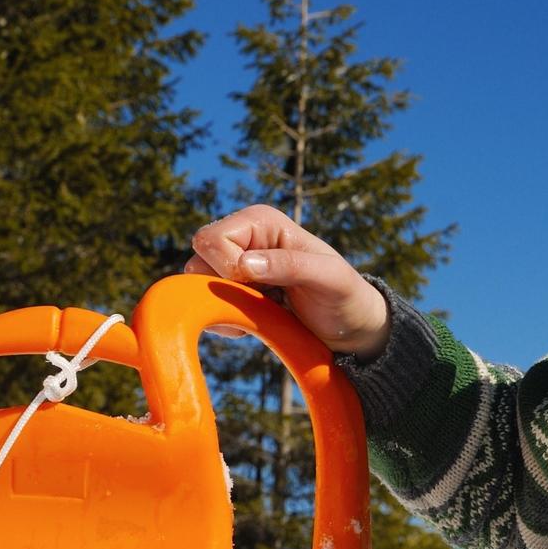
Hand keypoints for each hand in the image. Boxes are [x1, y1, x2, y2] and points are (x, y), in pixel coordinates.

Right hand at [185, 204, 391, 356]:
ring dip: (225, 307)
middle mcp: (242, 239)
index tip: (261, 284)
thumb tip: (244, 265)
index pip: (211, 240)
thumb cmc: (346, 295)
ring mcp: (234, 266)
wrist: (351, 327)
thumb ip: (290, 266)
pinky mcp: (232, 292)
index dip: (228, 267)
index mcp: (261, 221)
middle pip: (197, 262)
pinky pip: (205, 307)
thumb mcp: (328, 278)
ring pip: (197, 287)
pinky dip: (225, 321)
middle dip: (224, 289)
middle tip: (264, 299)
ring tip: (264, 311)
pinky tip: (255, 322)